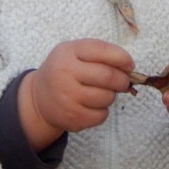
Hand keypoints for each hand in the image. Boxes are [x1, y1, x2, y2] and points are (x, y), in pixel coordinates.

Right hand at [19, 39, 133, 151]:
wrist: (38, 97)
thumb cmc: (64, 71)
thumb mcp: (74, 52)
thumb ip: (99, 54)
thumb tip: (129, 68)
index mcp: (68, 52)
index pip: (102, 51)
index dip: (122, 58)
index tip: (130, 65)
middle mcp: (65, 73)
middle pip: (108, 76)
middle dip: (122, 80)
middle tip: (123, 82)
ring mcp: (67, 97)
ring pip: (107, 97)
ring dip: (111, 96)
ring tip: (101, 93)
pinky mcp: (71, 117)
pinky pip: (101, 115)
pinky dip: (103, 111)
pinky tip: (93, 106)